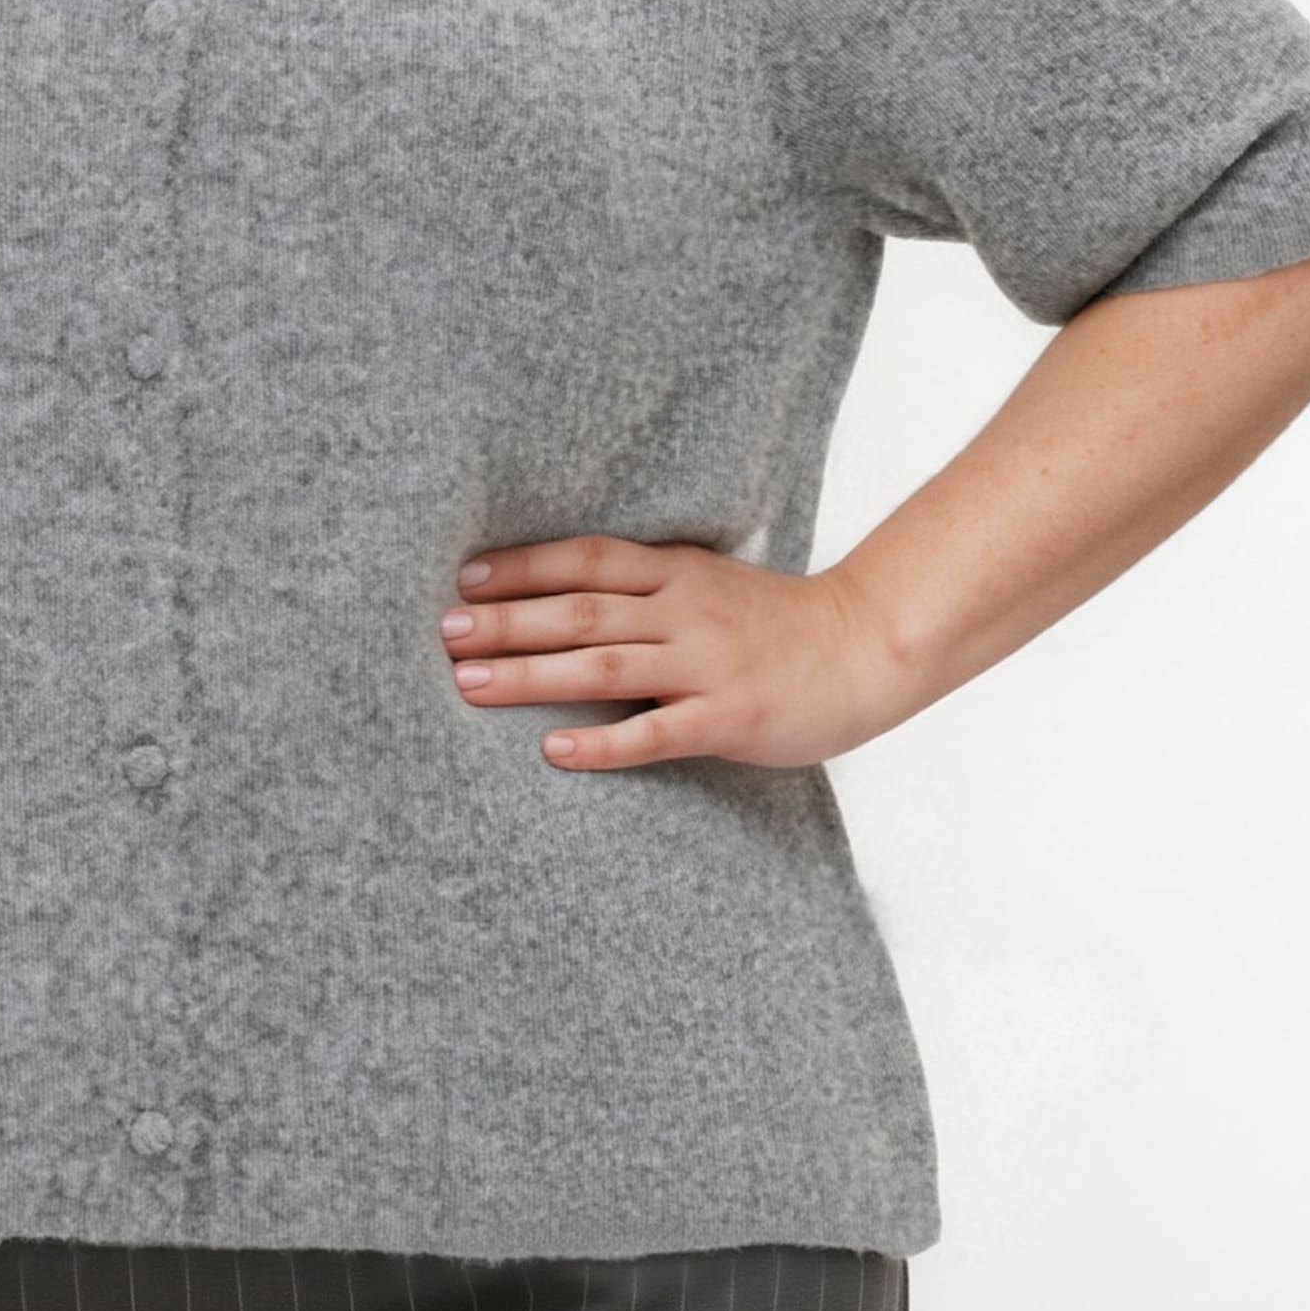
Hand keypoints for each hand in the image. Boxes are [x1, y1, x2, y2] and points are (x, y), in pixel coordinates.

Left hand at [438, 532, 913, 768]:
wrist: (867, 650)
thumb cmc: (777, 624)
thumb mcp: (709, 584)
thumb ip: (647, 588)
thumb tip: (561, 597)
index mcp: (677, 573)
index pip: (586, 559)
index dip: (523, 566)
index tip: (464, 577)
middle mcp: (685, 611)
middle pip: (580, 611)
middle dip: (506, 621)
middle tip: (442, 632)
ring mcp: (707, 665)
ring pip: (602, 668)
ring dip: (529, 676)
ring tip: (468, 684)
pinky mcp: (728, 718)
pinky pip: (654, 733)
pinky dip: (601, 743)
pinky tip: (554, 751)